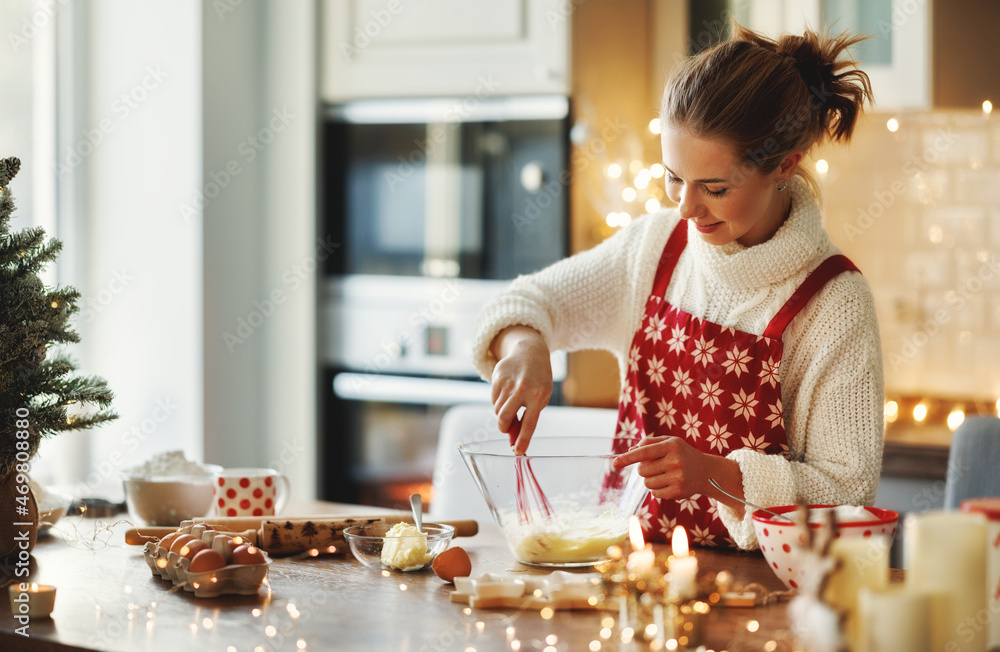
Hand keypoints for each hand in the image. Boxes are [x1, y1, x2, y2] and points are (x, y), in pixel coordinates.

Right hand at [489, 326, 551, 453]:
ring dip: (503, 412)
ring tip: (512, 403)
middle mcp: (522, 389)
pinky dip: (498, 401)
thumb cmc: (538, 380)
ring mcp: (508, 382)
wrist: (530, 352)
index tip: (518, 452)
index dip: (522, 440)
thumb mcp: (540, 398)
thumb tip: (513, 439)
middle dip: (503, 428)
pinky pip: (493, 399)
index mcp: (538, 396)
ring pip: (497, 409)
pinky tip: (507, 391)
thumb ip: (528, 417)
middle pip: (503, 417)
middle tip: (506, 429)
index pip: (529, 424)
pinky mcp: (497, 376)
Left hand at [611, 436, 710, 500]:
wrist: (706, 472)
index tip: (614, 463)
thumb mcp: (670, 442)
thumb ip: (649, 443)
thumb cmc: (683, 454)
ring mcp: (677, 478)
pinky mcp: (678, 492)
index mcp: (671, 446)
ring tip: (664, 474)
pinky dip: (657, 489)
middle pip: (642, 470)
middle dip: (644, 469)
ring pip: (647, 482)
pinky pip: (654, 493)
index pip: (644, 453)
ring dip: (650, 479)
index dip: (627, 458)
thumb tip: (630, 451)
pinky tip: (669, 483)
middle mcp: (675, 461)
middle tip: (658, 465)